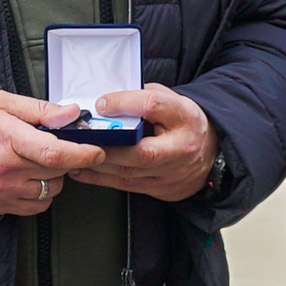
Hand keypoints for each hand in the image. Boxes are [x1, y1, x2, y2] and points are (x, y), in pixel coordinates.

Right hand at [0, 91, 106, 216]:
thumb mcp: (2, 103)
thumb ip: (39, 109)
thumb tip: (70, 113)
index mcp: (9, 139)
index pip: (56, 152)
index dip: (83, 153)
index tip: (98, 151)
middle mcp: (7, 169)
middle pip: (57, 172)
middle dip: (67, 160)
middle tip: (56, 147)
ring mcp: (3, 191)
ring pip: (50, 191)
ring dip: (53, 178)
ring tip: (38, 162)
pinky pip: (35, 207)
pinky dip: (41, 195)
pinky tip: (30, 180)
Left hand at [67, 83, 216, 202]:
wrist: (211, 154)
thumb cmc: (183, 122)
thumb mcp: (172, 100)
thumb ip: (143, 96)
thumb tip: (108, 99)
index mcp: (184, 117)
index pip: (154, 106)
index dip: (125, 103)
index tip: (101, 103)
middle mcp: (181, 148)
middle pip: (142, 150)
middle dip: (108, 146)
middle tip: (82, 138)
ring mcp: (172, 173)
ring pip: (130, 172)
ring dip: (98, 164)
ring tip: (74, 154)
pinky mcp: (161, 189)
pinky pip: (126, 185)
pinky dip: (100, 178)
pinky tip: (82, 170)